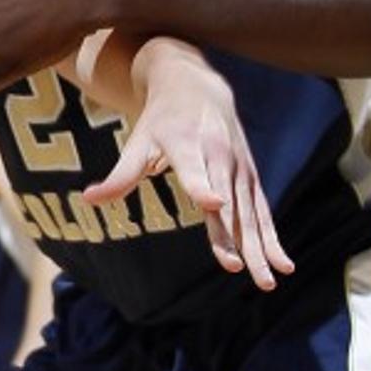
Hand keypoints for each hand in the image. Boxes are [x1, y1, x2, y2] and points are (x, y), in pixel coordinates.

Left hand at [84, 39, 294, 290]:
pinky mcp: (250, 178)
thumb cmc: (160, 120)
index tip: (211, 203)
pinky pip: (262, 212)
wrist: (196, 87)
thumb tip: (88, 198)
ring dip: (258, 247)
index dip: (201, 184)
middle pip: (224, 200)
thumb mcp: (137, 141)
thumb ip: (119, 174)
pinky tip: (283, 266)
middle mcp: (217, 155)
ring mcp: (237, 167)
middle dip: (231, 234)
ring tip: (267, 282)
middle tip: (235, 268)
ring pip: (247, 212)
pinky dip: (272, 238)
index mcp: (185, 143)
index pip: (192, 167)